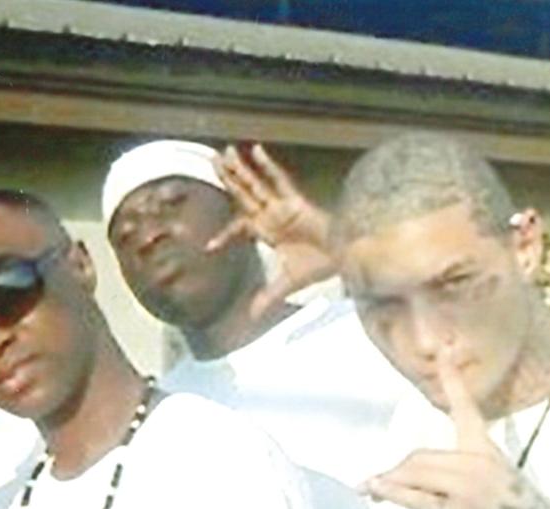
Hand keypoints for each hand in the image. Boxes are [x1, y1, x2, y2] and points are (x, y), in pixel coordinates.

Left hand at [207, 144, 336, 321]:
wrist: (342, 258)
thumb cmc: (317, 267)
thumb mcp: (285, 285)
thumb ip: (266, 297)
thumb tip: (251, 317)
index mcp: (267, 232)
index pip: (239, 228)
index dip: (224, 235)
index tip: (207, 248)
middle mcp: (271, 216)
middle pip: (244, 195)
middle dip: (229, 180)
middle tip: (212, 161)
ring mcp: (282, 206)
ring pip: (256, 185)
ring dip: (241, 170)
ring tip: (224, 152)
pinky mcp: (295, 201)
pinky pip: (279, 180)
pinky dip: (268, 166)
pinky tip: (255, 150)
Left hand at [363, 355, 549, 508]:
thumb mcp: (498, 483)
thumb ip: (463, 473)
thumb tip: (416, 479)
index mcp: (487, 450)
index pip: (466, 408)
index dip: (453, 379)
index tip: (442, 351)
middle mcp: (478, 461)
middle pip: (419, 456)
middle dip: (396, 472)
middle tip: (376, 486)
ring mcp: (470, 485)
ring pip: (414, 473)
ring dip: (390, 483)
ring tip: (374, 493)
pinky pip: (416, 498)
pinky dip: (390, 492)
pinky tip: (374, 490)